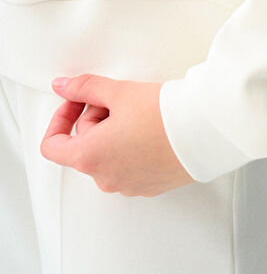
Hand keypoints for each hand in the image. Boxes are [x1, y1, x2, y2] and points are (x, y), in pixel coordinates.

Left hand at [40, 73, 195, 195]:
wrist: (206, 130)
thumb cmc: (165, 115)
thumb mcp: (119, 91)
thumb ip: (84, 88)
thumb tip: (63, 87)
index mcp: (91, 158)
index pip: (53, 145)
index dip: (61, 117)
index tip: (78, 101)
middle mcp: (106, 178)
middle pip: (85, 146)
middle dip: (97, 118)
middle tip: (122, 99)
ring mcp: (129, 186)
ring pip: (108, 156)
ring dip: (115, 133)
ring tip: (141, 113)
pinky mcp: (151, 186)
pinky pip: (130, 166)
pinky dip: (134, 147)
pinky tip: (154, 129)